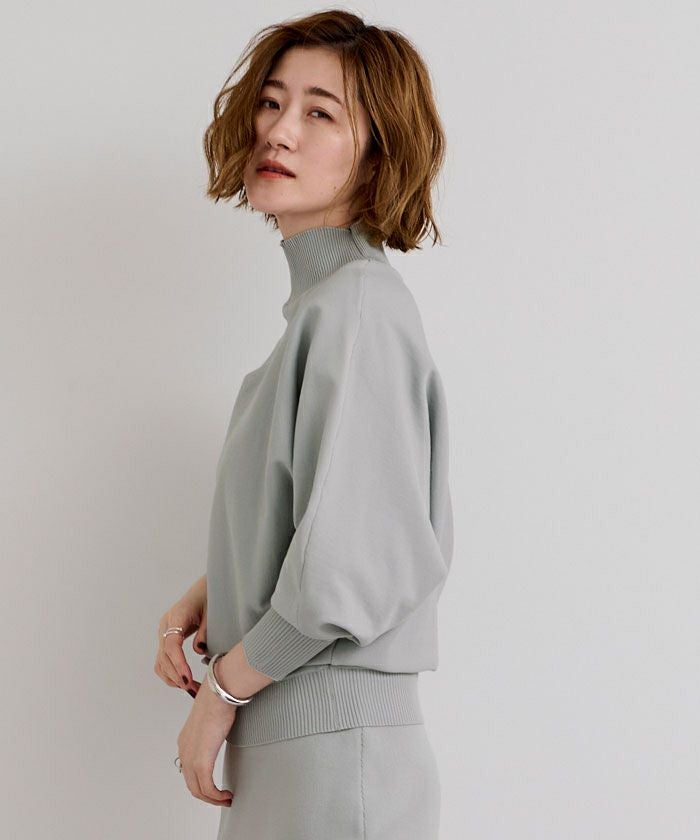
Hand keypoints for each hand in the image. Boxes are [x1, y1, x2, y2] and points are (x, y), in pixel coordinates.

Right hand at [154, 575, 207, 695]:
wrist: (204, 590)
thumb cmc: (210, 598)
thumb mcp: (212, 611)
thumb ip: (205, 630)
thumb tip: (198, 650)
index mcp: (177, 616)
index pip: (171, 644)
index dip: (178, 663)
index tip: (187, 679)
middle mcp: (166, 626)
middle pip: (164, 657)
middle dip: (177, 676)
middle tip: (193, 689)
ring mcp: (164, 634)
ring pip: (161, 662)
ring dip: (173, 679)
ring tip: (192, 690)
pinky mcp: (167, 640)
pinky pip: (164, 661)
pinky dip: (172, 674)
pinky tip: (186, 683)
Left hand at [176, 674, 236, 806]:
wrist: (219, 695)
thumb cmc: (217, 701)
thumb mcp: (211, 720)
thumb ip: (211, 731)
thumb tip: (221, 730)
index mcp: (185, 741)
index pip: (189, 771)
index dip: (202, 782)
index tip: (215, 787)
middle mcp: (184, 751)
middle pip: (192, 785)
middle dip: (208, 796)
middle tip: (222, 799)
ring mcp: (190, 758)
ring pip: (199, 790)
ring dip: (213, 799)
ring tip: (226, 799)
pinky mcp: (201, 762)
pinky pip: (207, 789)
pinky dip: (217, 796)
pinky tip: (226, 794)